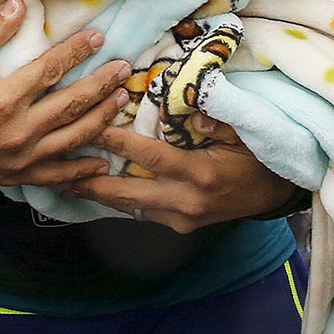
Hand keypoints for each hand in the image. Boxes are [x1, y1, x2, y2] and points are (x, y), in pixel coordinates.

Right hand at [0, 0, 130, 188]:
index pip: (50, 70)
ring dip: (102, 119)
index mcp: (2, 100)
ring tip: (121, 101)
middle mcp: (18, 131)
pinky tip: (103, 161)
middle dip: (102, 84)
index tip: (99, 37)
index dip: (77, 51)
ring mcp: (21, 158)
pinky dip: (82, 170)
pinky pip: (58, 175)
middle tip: (124, 70)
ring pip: (73, 137)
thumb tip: (18, 2)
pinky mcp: (18, 176)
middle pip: (72, 104)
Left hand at [72, 114, 298, 232]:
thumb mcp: (245, 132)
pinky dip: (119, 201)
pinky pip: (142, 212)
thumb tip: (186, 107)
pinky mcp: (180, 226)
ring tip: (65, 182)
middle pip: (127, 193)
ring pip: (130, 207)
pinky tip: (96, 192)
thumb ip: (216, 119)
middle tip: (57, 170)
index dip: (118, 142)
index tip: (91, 127)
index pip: (149, 157)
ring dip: (98, 195)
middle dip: (90, 183)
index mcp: (200, 175)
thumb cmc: (258, 157)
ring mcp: (182, 219)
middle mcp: (186, 201)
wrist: (275, 194)